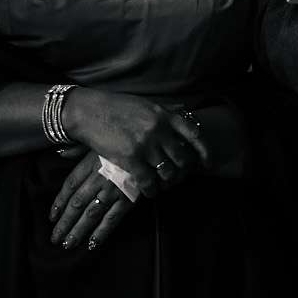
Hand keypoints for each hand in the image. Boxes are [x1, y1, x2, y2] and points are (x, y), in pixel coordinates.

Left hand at [49, 145, 132, 250]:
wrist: (153, 145)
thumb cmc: (125, 140)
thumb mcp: (100, 138)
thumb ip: (79, 148)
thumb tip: (60, 152)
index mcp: (90, 163)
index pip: (69, 186)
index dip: (59, 203)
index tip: (52, 217)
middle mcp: (99, 179)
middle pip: (77, 204)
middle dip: (65, 223)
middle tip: (55, 238)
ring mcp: (114, 190)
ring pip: (91, 214)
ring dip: (78, 231)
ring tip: (67, 244)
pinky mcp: (129, 198)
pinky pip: (112, 219)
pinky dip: (101, 232)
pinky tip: (92, 244)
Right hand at [60, 87, 207, 194]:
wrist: (90, 112)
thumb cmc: (117, 107)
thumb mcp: (147, 104)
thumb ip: (166, 112)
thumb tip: (184, 112)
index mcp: (165, 115)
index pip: (194, 135)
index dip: (204, 151)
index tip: (207, 162)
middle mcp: (159, 130)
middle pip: (183, 158)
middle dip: (184, 171)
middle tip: (180, 177)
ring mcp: (146, 145)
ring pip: (168, 172)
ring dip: (168, 182)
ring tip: (164, 185)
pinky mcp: (130, 158)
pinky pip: (148, 181)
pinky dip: (152, 190)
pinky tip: (150, 192)